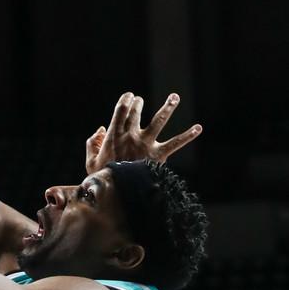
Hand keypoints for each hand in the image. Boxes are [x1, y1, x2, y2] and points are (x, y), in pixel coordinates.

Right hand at [85, 92, 201, 174]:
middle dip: (138, 104)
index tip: (129, 97)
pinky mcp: (158, 154)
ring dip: (167, 107)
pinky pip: (175, 143)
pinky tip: (198, 128)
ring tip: (174, 97)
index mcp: (114, 136)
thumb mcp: (90, 162)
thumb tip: (101, 128)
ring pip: (158, 121)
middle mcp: (131, 136)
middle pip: (136, 112)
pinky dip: (187, 136)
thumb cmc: (103, 178)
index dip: (125, 100)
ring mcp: (146, 143)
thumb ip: (93, 143)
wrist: (119, 192)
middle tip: (139, 100)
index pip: (120, 110)